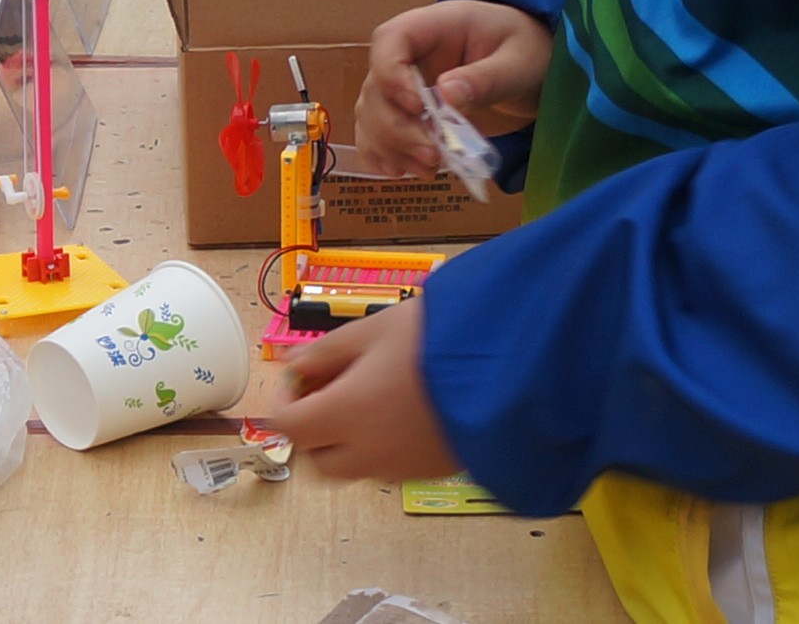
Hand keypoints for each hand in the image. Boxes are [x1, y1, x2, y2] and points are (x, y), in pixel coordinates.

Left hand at [275, 296, 455, 481]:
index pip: (287, 428)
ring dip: (348, 438)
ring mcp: (402, 467)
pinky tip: (403, 405)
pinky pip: (390, 464)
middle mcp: (368, 451)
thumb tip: (295, 366)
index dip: (284, 402)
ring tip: (371, 391)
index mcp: (345, 415)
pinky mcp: (432, 469)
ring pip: (354, 466)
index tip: (299, 377)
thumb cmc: (442, 339)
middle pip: (317, 460)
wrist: (514, 365)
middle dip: (314, 429)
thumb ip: (327, 351)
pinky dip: (382, 443)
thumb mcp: (374, 328)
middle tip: (328, 389)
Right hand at [347, 0, 548, 177]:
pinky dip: (381, 154)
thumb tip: (447, 94)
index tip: (418, 107)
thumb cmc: (526, 51)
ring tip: (429, 169)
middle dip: (396, 127)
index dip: (391, 74)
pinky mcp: (406, 112)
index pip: (390, 40)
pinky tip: (401, 171)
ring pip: (371, 114)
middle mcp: (409, 55)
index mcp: (433, 26)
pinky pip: (376, 132)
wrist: (532, 67)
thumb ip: (485, 78)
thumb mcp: (517, 61)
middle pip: (375, 87)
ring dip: (390, 147)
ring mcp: (403, 85)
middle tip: (432, 154)